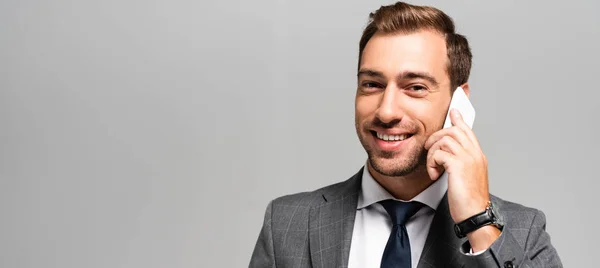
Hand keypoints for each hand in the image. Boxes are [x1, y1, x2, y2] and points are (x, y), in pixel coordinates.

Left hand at [424, 109, 498, 249]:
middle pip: (454, 130)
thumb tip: (448, 158)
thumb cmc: (469, 200)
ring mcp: (468, 159)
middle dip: (437, 136)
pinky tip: (433, 174)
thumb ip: (460, 164)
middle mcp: (475, 154)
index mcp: (478, 156)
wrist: (475, 215)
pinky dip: (432, 163)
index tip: (454, 111)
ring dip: (433, 152)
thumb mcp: (466, 178)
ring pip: (445, 139)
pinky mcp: (458, 166)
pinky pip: (439, 153)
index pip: (468, 131)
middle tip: (429, 148)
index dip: (459, 120)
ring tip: (433, 166)